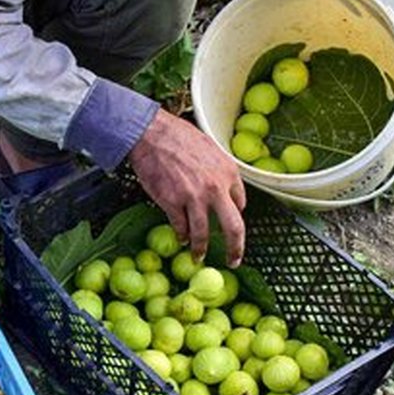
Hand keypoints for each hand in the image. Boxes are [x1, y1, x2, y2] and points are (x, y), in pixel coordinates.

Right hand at [128, 110, 246, 265]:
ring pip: (203, 234)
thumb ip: (219, 171)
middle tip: (233, 261)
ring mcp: (194, 197)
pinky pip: (180, 227)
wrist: (152, 134)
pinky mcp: (173, 202)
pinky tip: (180, 238)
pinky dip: (181, 235)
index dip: (235, 216)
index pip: (241, 204)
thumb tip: (222, 188)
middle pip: (234, 228)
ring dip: (200, 249)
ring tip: (197, 257)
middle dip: (235, 249)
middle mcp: (216, 188)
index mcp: (229, 173)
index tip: (231, 226)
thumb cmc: (179, 136)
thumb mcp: (211, 149)